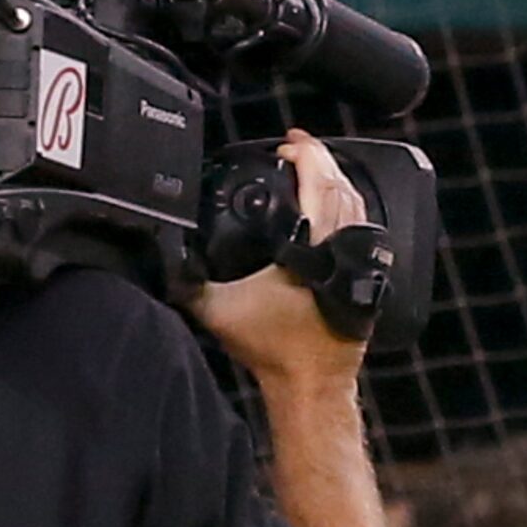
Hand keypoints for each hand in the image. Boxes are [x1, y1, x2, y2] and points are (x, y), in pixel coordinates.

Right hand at [186, 130, 373, 384]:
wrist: (312, 383)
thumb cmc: (274, 349)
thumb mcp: (217, 310)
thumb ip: (186, 279)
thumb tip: (159, 251)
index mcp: (316, 248)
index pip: (320, 186)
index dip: (307, 157)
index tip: (289, 143)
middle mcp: (345, 250)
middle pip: (343, 188)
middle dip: (321, 160)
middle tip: (298, 145)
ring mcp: (361, 263)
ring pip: (357, 207)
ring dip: (335, 181)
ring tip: (313, 166)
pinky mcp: (366, 276)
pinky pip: (362, 228)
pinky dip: (347, 206)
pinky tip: (331, 205)